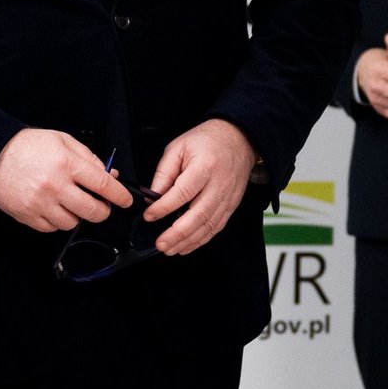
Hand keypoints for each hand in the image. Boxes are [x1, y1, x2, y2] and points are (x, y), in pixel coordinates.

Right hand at [0, 128, 131, 231]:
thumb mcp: (62, 140)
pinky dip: (58, 221)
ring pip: (73, 223)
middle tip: (101, 206)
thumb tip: (111, 175)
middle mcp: (56, 186)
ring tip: (72, 203)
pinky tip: (55, 208)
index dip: (120, 195)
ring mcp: (41, 204)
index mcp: (67, 164)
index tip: (126, 200)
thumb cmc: (28, 145)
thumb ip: (89, 157)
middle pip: (93, 210)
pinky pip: (52, 228)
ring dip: (78, 216)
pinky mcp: (28, 216)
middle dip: (103, 211)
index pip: (104, 185)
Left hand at [146, 118, 255, 255]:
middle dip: (177, 233)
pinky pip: (216, 227)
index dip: (164, 207)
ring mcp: (228, 197)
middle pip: (198, 214)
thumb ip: (164, 173)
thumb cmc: (206, 141)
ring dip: (188, 241)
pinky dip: (201, 239)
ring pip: (208, 225)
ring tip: (170, 249)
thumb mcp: (179, 147)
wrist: (238, 139)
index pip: (183, 192)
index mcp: (204, 166)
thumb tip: (152, 197)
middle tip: (160, 243)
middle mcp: (219, 184)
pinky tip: (186, 246)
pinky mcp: (231, 205)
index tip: (149, 216)